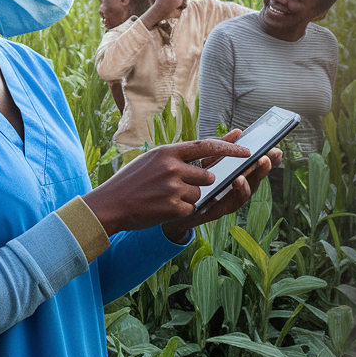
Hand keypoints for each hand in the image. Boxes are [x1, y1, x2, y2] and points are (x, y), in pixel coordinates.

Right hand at [82, 137, 250, 237]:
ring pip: (200, 194)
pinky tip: (162, 207)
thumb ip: (177, 156)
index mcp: (168, 151)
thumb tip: (205, 153)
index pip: (207, 145)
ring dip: (188, 198)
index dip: (229, 146)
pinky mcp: (173, 207)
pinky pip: (191, 209)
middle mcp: (173, 167)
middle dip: (199, 183)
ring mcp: (173, 188)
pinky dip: (180, 211)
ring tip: (164, 197)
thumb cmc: (131, 181)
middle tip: (177, 186)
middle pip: (207, 176)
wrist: (109, 205)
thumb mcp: (152, 159)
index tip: (246, 149)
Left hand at [162, 129, 282, 239]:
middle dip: (264, 168)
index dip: (269, 159)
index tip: (277, 150)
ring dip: (254, 178)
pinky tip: (239, 180)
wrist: (169, 205)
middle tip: (268, 156)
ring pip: (247, 191)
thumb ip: (220, 148)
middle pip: (255, 178)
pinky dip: (238, 191)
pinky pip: (231, 202)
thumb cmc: (191, 181)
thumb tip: (238, 132)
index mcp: (234, 175)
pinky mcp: (217, 211)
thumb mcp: (205, 161)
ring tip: (258, 165)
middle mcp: (234, 189)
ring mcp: (227, 201)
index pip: (255, 166)